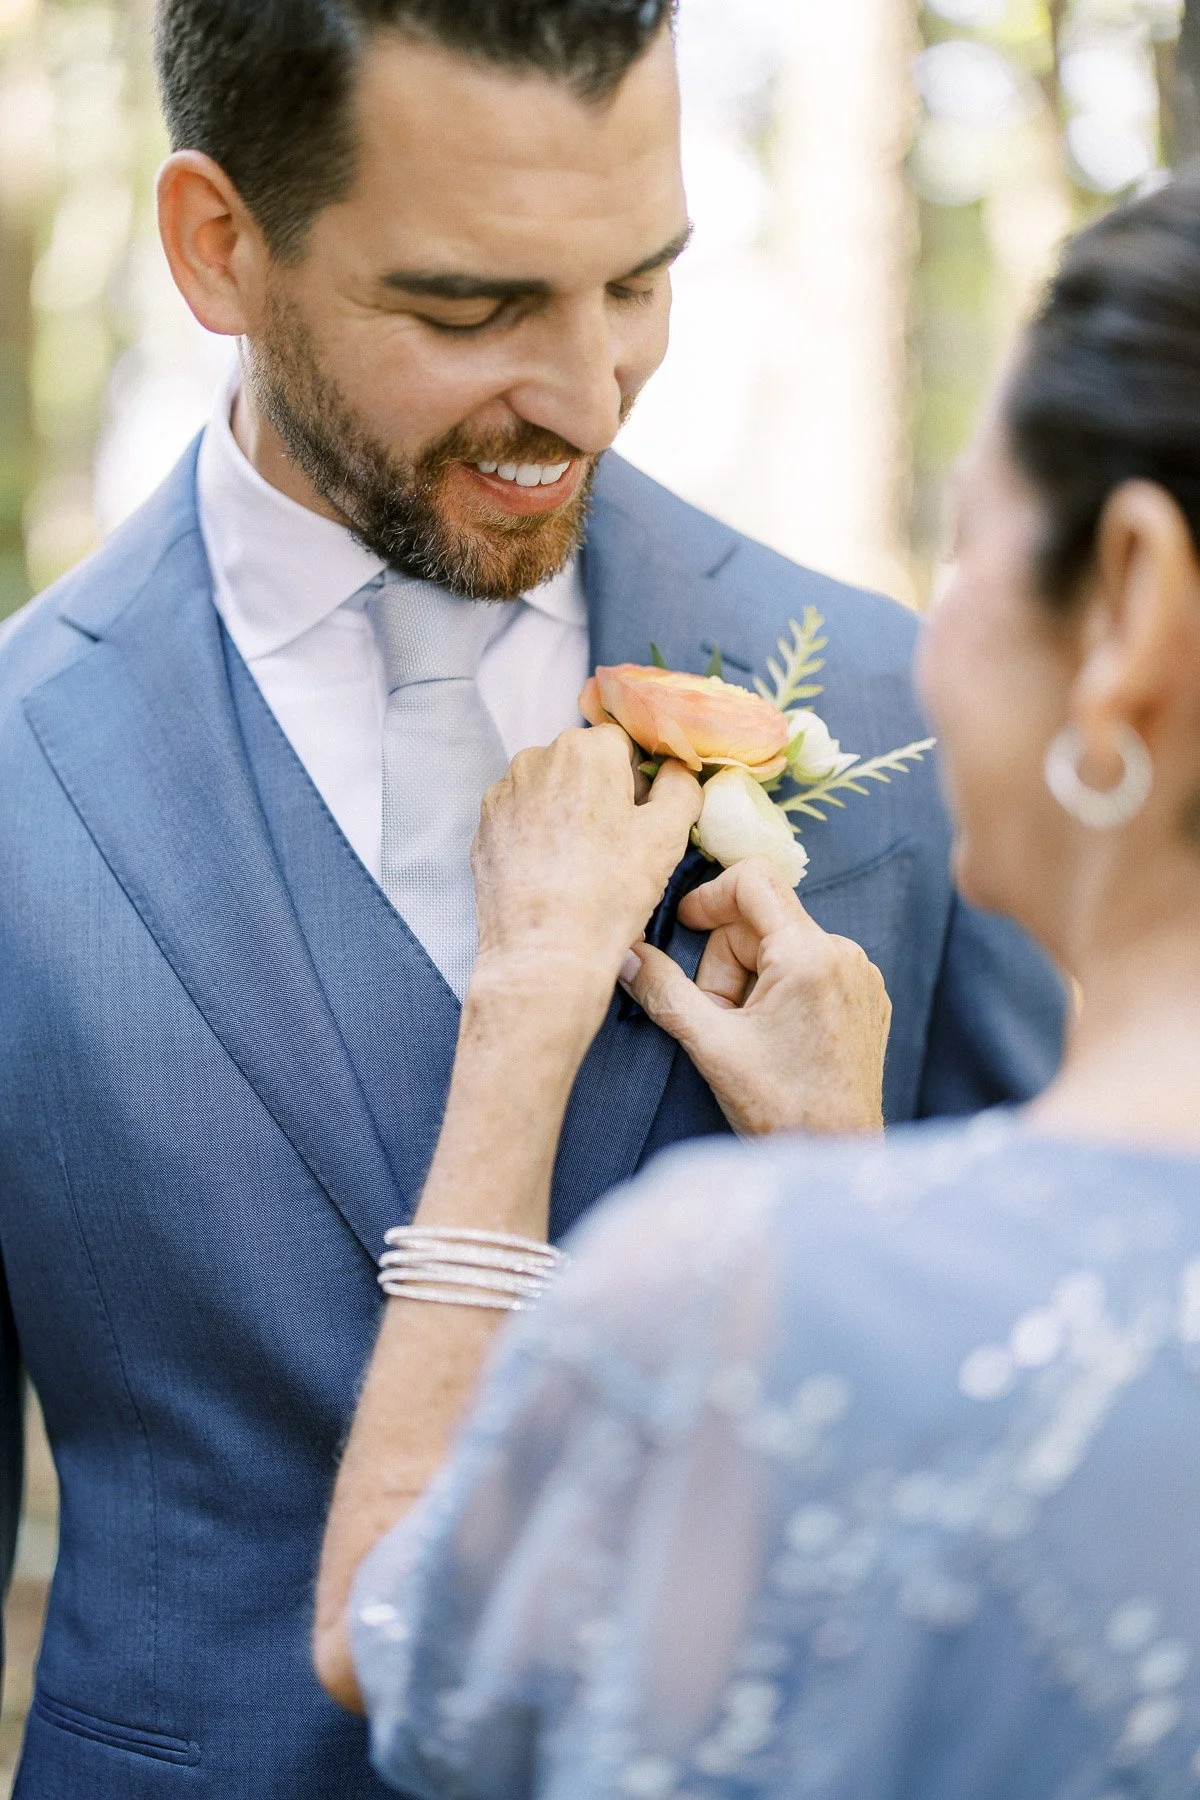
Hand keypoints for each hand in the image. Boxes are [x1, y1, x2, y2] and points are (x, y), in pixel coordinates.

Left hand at [471, 726, 701, 1026]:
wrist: (544, 951)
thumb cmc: (611, 892)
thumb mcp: (668, 835)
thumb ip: (681, 785)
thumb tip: (677, 768)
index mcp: (588, 748)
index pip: (624, 744)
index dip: (638, 781)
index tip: (640, 819)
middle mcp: (538, 756)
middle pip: (583, 763)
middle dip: (600, 793)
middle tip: (614, 846)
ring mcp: (504, 790)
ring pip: (549, 788)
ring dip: (566, 811)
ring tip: (579, 863)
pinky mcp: (484, 824)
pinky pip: (521, 815)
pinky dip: (537, 833)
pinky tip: (550, 871)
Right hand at [620, 857, 891, 1135]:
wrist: (837, 1155)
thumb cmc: (780, 1107)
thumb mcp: (710, 1045)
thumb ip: (663, 990)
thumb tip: (624, 954)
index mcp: (808, 954)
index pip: (754, 879)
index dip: (709, 898)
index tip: (683, 927)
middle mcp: (844, 953)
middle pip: (761, 922)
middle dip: (725, 962)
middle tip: (715, 1018)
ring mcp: (861, 976)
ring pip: (783, 948)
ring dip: (750, 981)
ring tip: (746, 1037)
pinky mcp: (867, 999)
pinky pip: (811, 969)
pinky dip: (781, 992)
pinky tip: (775, 1039)